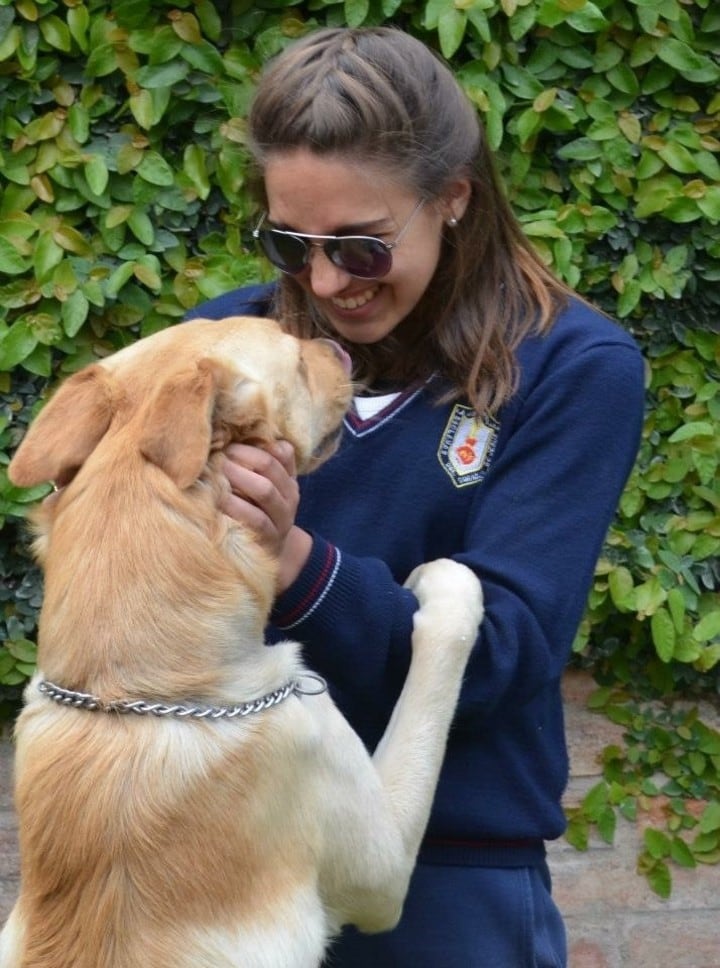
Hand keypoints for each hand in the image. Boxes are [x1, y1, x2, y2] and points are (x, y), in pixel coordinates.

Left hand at [220, 441, 311, 589]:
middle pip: (270, 468)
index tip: (227, 444)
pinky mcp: (269, 538)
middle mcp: (290, 497)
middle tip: (218, 456)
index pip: (279, 453)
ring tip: (216, 473)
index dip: (252, 446)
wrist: (272, 556)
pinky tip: (218, 501)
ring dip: (238, 478)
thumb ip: (261, 466)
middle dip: (242, 457)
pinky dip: (236, 507)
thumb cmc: (260, 514)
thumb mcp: (266, 489)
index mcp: (289, 480)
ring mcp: (282, 518)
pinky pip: (255, 518)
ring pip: (265, 490)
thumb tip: (240, 438)